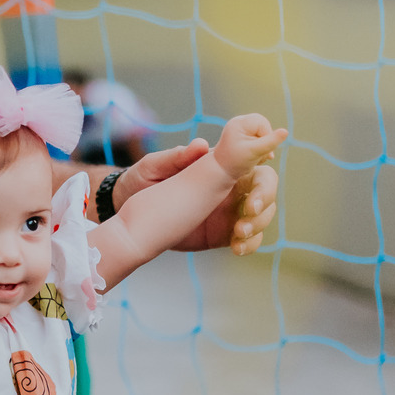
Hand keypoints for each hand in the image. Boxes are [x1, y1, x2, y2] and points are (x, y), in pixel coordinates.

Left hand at [112, 138, 279, 255]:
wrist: (126, 214)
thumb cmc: (141, 180)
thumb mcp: (153, 166)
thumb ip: (176, 158)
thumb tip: (201, 146)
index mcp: (217, 164)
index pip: (251, 154)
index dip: (265, 151)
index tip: (268, 158)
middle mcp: (229, 186)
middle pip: (265, 185)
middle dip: (264, 196)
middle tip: (250, 210)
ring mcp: (229, 211)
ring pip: (262, 214)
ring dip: (258, 223)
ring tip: (238, 234)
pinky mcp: (223, 234)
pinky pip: (247, 239)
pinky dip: (249, 244)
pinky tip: (237, 248)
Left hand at [212, 114, 287, 183]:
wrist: (221, 172)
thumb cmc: (235, 163)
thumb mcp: (254, 152)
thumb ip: (270, 142)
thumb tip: (285, 132)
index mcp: (239, 123)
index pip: (262, 123)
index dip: (267, 136)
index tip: (262, 151)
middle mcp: (239, 123)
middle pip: (264, 128)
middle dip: (265, 143)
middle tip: (260, 156)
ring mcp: (241, 129)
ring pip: (263, 134)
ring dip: (262, 147)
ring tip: (254, 158)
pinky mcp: (244, 136)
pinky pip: (259, 139)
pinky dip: (259, 149)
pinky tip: (252, 157)